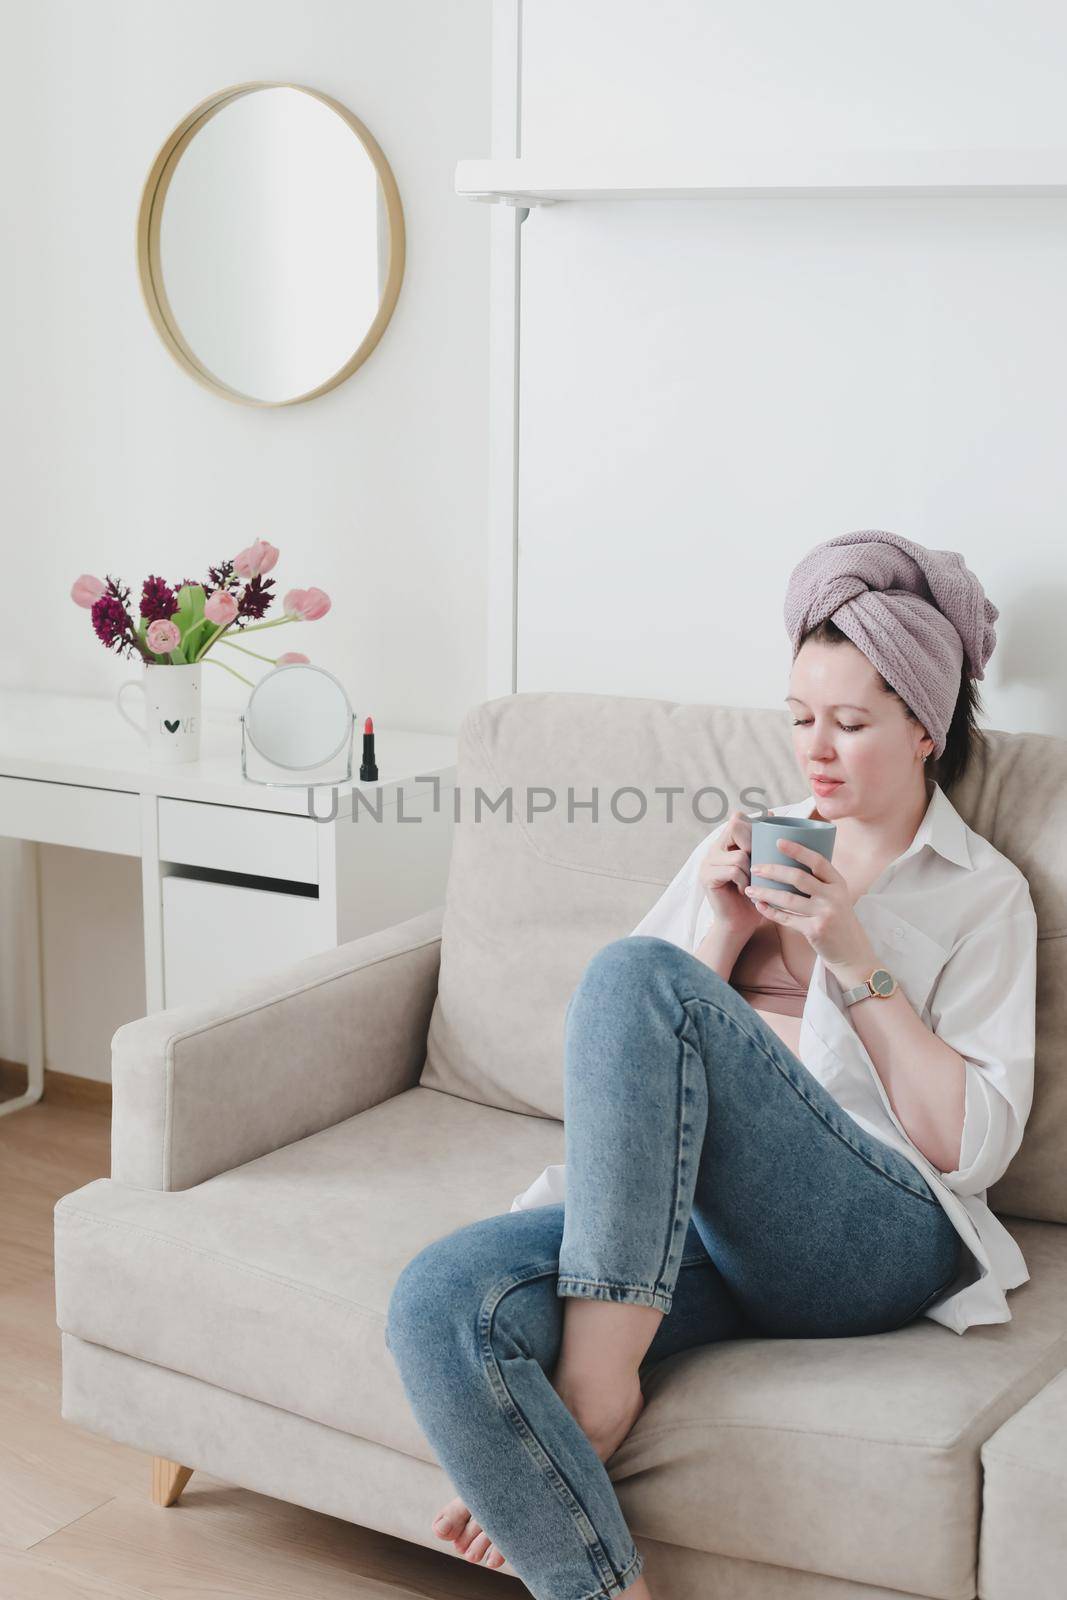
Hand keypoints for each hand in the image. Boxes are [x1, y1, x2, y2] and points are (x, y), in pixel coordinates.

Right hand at [698, 809, 768, 942]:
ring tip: (750, 884)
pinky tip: (742, 890)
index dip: (754, 827)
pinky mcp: (707, 876)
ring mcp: (708, 862)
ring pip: (739, 853)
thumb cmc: (755, 895)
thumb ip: (761, 842)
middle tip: (756, 865)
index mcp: (725, 843)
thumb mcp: (761, 865)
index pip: (738, 819)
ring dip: (751, 871)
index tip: (763, 846)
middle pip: (735, 826)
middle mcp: (714, 848)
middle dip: (753, 845)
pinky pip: (733, 869)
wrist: (739, 923)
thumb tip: (769, 813)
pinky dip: (743, 881)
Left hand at [743, 837, 877, 970]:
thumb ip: (819, 882)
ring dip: (766, 893)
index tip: (779, 841)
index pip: (818, 861)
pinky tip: (760, 906)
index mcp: (838, 883)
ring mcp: (824, 914)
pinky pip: (787, 919)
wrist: (852, 952)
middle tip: (755, 868)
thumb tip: (788, 862)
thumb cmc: (838, 919)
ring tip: (749, 889)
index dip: (798, 850)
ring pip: (788, 899)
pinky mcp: (815, 930)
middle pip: (798, 878)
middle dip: (773, 871)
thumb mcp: (836, 896)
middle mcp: (833, 896)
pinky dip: (771, 912)